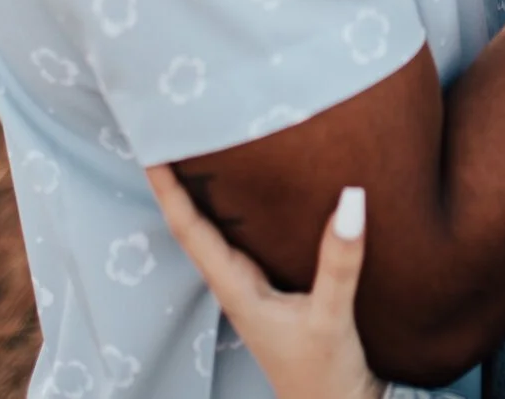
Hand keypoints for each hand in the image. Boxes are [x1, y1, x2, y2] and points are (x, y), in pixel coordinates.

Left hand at [147, 165, 381, 398]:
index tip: (152, 146)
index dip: (168, 188)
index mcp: (236, 288)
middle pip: (199, 224)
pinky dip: (247, 211)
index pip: (190, 229)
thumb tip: (352, 196)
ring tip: (210, 148)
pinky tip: (260, 192)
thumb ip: (339, 260)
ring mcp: (256, 288)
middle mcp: (238, 283)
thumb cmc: (324, 374)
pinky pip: (251, 240)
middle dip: (183, 181)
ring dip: (212, 194)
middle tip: (177, 131)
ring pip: (224, 231)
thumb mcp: (332, 316)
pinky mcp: (279, 291)